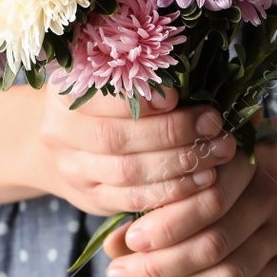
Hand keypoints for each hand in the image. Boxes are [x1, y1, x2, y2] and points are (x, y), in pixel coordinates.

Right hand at [33, 88, 236, 215]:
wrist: (67, 144)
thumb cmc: (105, 100)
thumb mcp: (112, 77)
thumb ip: (141, 76)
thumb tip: (196, 75)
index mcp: (65, 91)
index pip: (100, 95)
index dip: (140, 98)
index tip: (178, 96)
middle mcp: (60, 131)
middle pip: (117, 138)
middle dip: (173, 133)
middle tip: (214, 127)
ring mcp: (73, 169)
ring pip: (127, 173)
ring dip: (179, 165)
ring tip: (216, 154)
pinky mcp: (91, 198)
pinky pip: (132, 200)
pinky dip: (170, 192)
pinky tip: (201, 182)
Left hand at [103, 105, 276, 276]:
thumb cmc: (262, 153)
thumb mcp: (225, 152)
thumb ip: (174, 189)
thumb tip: (114, 241)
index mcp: (249, 159)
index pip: (204, 198)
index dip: (163, 225)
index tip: (125, 241)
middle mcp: (272, 197)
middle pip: (212, 243)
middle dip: (158, 267)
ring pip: (229, 276)